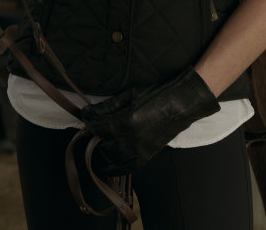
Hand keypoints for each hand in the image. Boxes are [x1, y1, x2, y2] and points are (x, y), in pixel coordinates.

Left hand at [81, 67, 220, 171]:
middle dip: (95, 136)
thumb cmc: (156, 95)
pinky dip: (115, 169)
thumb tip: (88, 112)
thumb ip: (107, 106)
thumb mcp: (129, 95)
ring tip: (101, 140)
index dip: (89, 123)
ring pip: (114, 157)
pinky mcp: (147, 155)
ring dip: (104, 149)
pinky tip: (106, 168)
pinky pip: (128, 168)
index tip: (85, 117)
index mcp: (127, 121)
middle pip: (104, 144)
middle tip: (92, 128)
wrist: (180, 104)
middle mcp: (133, 139)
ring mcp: (140, 150)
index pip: (100, 127)